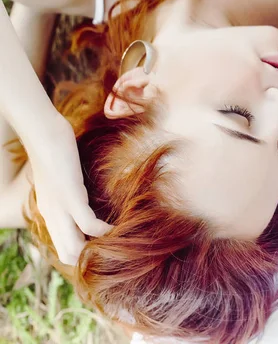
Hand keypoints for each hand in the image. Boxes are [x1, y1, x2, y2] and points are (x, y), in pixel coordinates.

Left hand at [25, 115, 111, 265]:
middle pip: (69, 256)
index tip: (106, 248)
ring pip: (75, 248)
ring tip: (118, 242)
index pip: (64, 249)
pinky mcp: (71, 198)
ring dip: (100, 248)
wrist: (44, 134)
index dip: (86, 253)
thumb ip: (70, 192)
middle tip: (115, 250)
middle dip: (93, 258)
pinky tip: (116, 227)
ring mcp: (60, 210)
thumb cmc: (55, 150)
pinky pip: (88, 225)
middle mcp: (52, 217)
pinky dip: (104, 231)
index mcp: (49, 214)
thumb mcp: (61, 178)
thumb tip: (85, 195)